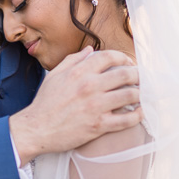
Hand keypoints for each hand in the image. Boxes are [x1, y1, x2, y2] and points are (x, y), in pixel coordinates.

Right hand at [10, 47, 141, 163]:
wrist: (36, 129)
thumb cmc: (45, 103)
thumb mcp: (55, 75)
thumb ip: (73, 60)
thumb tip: (90, 49)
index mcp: (79, 72)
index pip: (110, 57)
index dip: (124, 58)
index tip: (128, 64)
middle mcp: (89, 86)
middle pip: (125, 74)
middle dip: (138, 75)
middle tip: (142, 79)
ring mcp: (95, 106)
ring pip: (130, 95)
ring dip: (140, 94)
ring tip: (141, 95)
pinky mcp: (98, 125)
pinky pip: (126, 120)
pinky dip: (137, 115)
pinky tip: (139, 113)